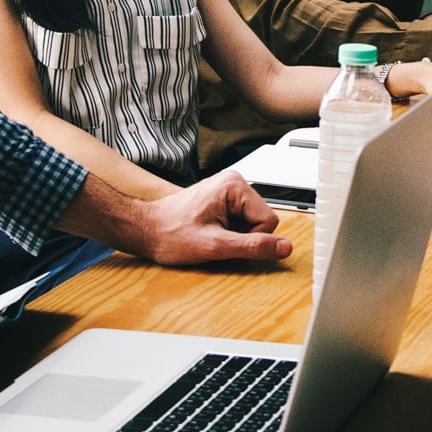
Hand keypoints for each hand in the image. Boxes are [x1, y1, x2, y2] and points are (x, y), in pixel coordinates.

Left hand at [127, 170, 291, 265]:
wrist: (146, 229)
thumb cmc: (171, 233)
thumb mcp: (215, 246)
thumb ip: (252, 246)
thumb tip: (284, 248)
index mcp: (235, 186)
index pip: (269, 221)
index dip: (252, 239)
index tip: (226, 242)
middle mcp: (235, 183)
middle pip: (263, 221)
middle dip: (243, 237)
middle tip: (216, 239)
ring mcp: (230, 190)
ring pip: (253, 223)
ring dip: (236, 236)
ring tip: (211, 235)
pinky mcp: (225, 200)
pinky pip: (242, 221)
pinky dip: (230, 233)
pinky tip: (211, 232)